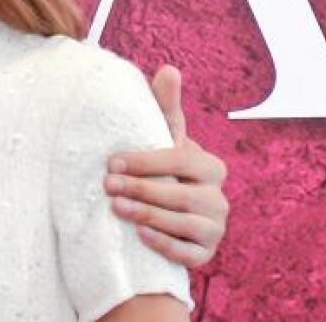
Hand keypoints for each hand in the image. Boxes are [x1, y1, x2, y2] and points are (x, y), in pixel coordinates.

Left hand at [103, 65, 228, 268]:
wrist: (165, 217)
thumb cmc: (162, 170)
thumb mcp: (163, 140)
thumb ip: (165, 108)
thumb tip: (168, 69)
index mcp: (210, 167)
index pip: (180, 160)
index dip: (146, 161)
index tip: (112, 162)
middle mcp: (218, 199)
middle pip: (181, 194)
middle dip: (141, 189)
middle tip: (107, 185)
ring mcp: (215, 229)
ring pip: (185, 224)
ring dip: (148, 215)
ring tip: (116, 207)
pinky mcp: (205, 254)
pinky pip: (189, 254)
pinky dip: (165, 244)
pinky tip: (140, 235)